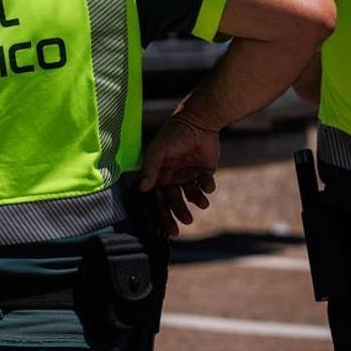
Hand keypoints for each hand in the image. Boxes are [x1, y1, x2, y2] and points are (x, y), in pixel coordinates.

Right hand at [139, 112, 219, 233]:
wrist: (199, 120)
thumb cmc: (175, 133)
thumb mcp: (159, 149)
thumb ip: (150, 168)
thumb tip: (143, 189)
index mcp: (159, 173)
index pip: (158, 198)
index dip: (162, 214)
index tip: (168, 229)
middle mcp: (172, 176)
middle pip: (174, 201)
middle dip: (180, 212)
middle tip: (187, 221)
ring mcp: (188, 174)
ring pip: (191, 195)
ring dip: (196, 201)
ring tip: (202, 203)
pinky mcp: (204, 171)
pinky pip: (205, 185)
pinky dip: (207, 188)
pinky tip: (208, 184)